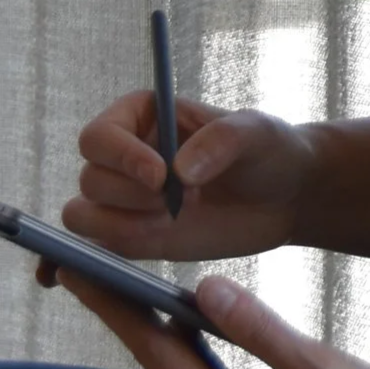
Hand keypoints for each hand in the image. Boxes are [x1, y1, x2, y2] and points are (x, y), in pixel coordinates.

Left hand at [44, 263, 369, 368]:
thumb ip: (258, 330)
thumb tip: (203, 289)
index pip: (158, 357)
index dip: (118, 312)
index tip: (82, 275)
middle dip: (127, 319)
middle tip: (93, 271)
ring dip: (157, 336)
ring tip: (129, 289)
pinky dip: (191, 355)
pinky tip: (192, 329)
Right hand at [69, 92, 313, 261]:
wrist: (287, 198)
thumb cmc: (268, 151)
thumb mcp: (255, 132)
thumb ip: (220, 141)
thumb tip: (179, 171)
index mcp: (140, 117)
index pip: (98, 137)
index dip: (121, 157)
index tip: (161, 176)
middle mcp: (124, 158)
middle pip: (90, 179)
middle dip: (133, 195)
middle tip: (187, 198)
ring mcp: (127, 200)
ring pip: (82, 216)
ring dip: (123, 224)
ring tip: (174, 219)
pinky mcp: (135, 238)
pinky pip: (99, 248)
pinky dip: (116, 250)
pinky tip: (160, 239)